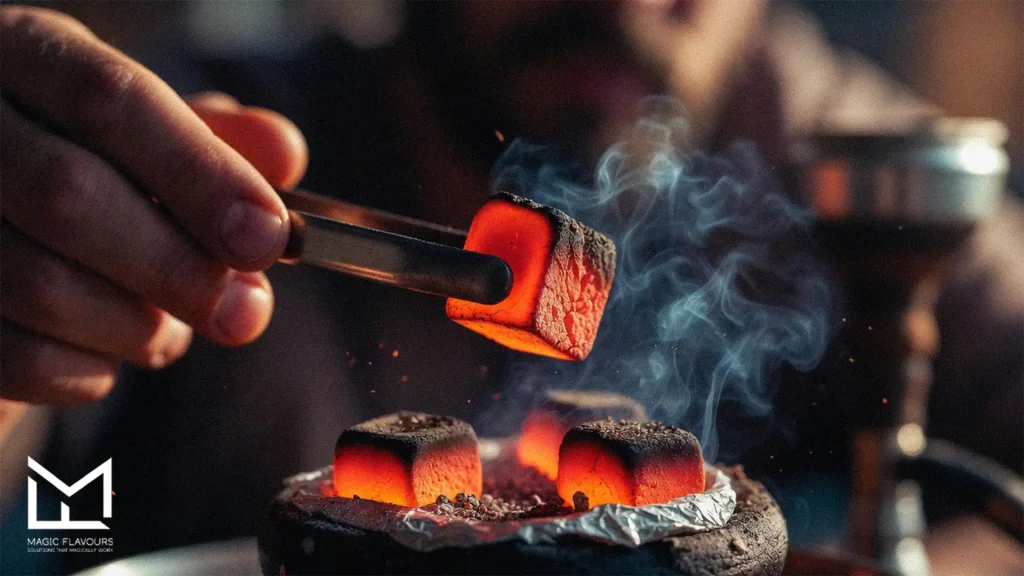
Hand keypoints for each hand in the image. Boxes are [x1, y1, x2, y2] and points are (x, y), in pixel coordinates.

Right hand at [0, 7, 306, 403]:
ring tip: (166, 329)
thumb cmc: (94, 180)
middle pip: (68, 194)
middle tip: (245, 313)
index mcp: (26, 57)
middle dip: (179, 267)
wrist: (4, 246)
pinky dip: (86, 371)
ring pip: (39, 285)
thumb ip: (217, 144)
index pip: (111, 100)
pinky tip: (108, 355)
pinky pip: (13, 357)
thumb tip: (282, 151)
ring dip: (136, 328)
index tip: (268, 237)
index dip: (202, 174)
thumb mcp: (152, 143)